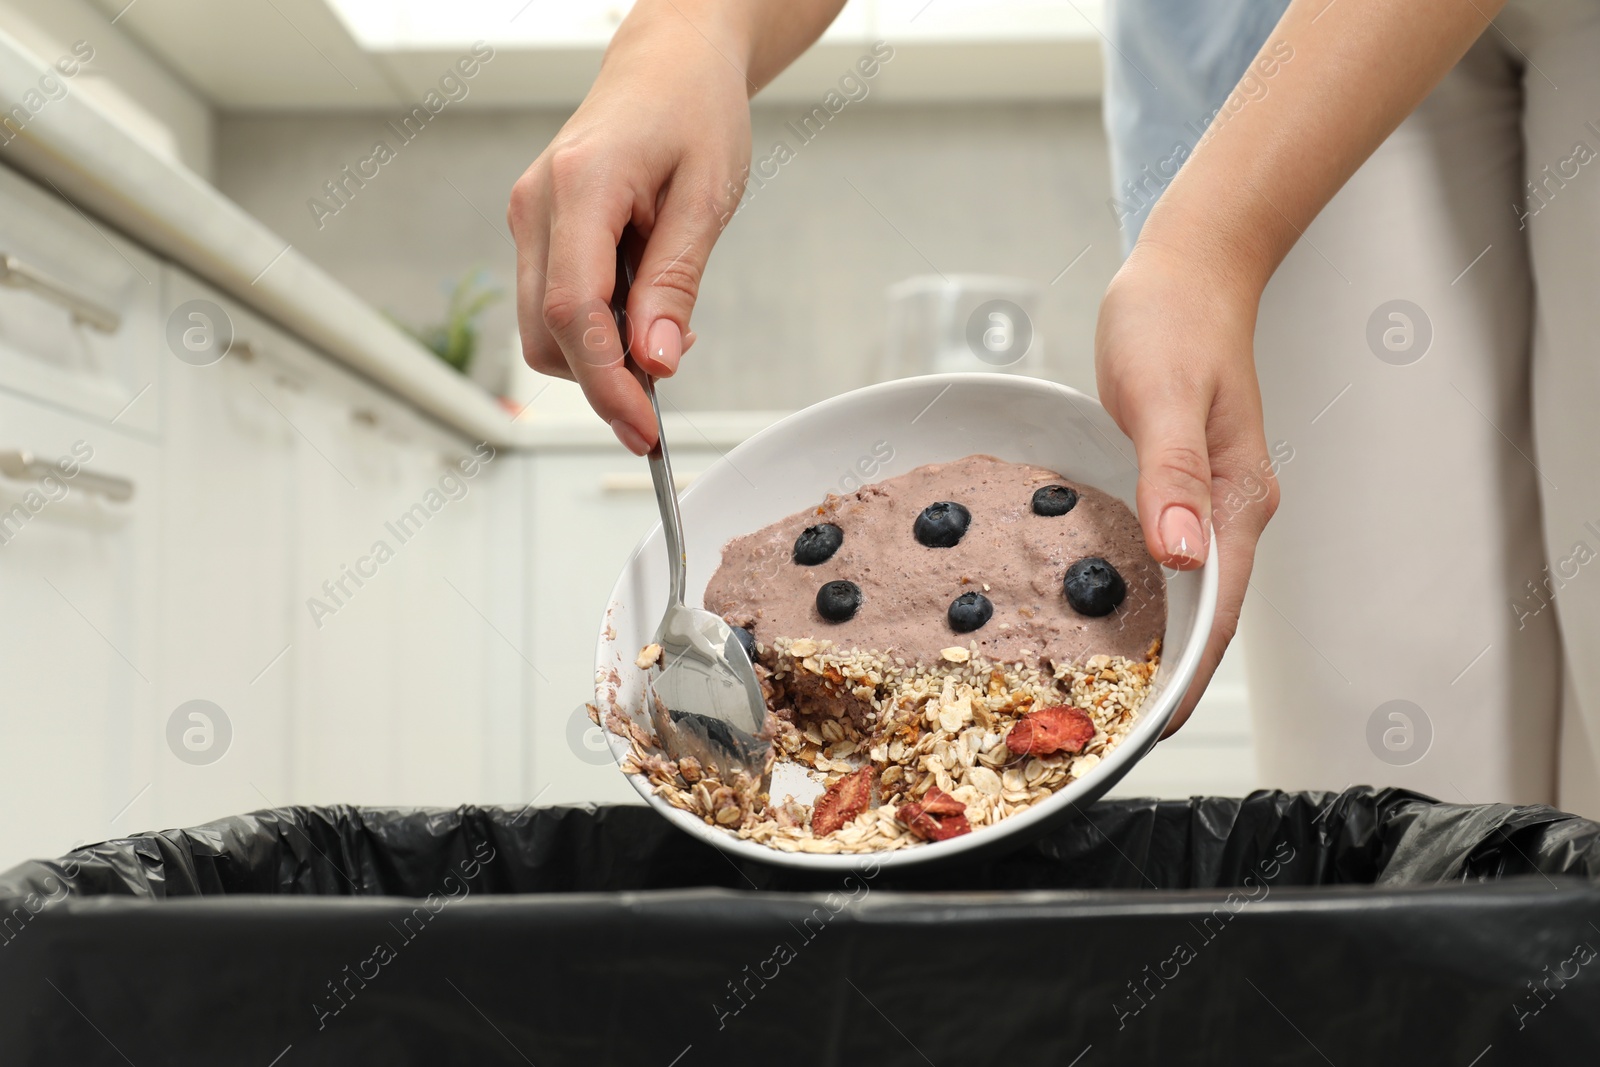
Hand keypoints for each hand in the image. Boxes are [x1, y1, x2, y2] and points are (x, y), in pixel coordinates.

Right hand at [507, 9, 751, 453]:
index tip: (644, 429)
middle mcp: (537, 204)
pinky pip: (554, 302)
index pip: (575, 313)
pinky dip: (595, 328)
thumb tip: (656, 363)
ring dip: (600, 355)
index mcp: (580, 186)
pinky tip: (641, 312)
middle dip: (603, 381)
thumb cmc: (695, 110)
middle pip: (548, 334)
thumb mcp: (708, 198)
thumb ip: (675, 284)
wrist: (670, 62)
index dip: (607, 384)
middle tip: (666, 388)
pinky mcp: (537, 229)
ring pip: (545, 328)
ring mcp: (529, 217)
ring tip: (664, 332)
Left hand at [1094, 241, 1279, 734]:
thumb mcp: (1164, 396)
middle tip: (1121, 729)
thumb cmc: (1174, 321)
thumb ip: (1172, 477)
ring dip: (1160, 642)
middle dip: (1173, 675)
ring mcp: (1212, 501)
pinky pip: (1171, 558)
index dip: (1190, 673)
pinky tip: (1112, 616)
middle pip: (1209, 614)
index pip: (1219, 609)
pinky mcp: (1184, 487)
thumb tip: (1183, 556)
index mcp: (1237, 500)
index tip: (1156, 725)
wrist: (1190, 270)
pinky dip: (1146, 596)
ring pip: (1191, 592)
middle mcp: (1232, 511)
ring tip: (1115, 694)